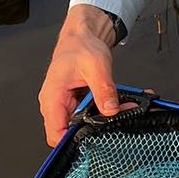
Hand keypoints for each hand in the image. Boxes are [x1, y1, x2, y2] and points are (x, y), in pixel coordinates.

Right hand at [38, 4, 125, 144]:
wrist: (82, 35)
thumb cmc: (80, 46)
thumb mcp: (95, 65)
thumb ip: (103, 89)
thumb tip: (110, 110)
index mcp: (53, 98)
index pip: (55, 133)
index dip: (72, 142)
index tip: (95, 140)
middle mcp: (57, 105)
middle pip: (72, 132)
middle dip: (97, 129)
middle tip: (120, 117)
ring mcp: (67, 105)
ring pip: (84, 124)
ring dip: (105, 119)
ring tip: (126, 108)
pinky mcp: (78, 103)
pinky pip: (91, 114)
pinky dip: (106, 111)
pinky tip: (122, 103)